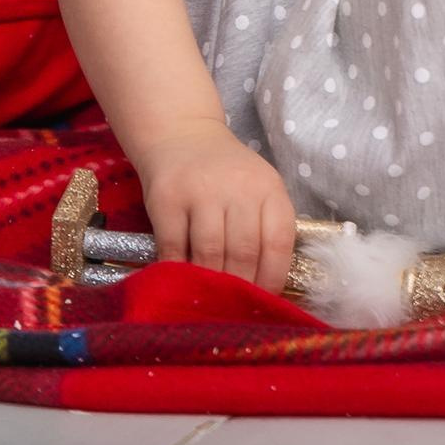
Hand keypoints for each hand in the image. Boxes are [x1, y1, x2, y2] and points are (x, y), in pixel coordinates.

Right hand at [130, 118, 298, 291]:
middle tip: (233, 309)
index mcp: (269, 188)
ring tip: (209, 300)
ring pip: (210, 252)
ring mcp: (201, 191)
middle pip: (244, 251)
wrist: (181, 136)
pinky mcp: (167, 198)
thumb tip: (264, 289)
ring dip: (210, 283)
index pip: (278, 241)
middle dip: (240, 287)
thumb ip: (263, 228)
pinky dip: (177, 270)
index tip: (264, 302)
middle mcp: (239, 187)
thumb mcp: (257, 190)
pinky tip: (180, 282)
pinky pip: (173, 246)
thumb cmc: (226, 174)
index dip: (273, 278)